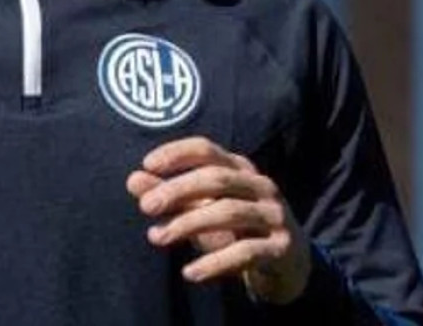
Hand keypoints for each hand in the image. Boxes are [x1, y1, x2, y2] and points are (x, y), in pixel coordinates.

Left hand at [126, 136, 311, 304]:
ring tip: (157, 237)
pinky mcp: (282, 248)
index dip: (177, 153)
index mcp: (241, 169)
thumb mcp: (202, 211)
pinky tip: (189, 273)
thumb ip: (172, 195)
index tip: (147, 164)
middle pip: (216, 179)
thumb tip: (133, 180)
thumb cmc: (238, 231)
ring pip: (229, 212)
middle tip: (145, 206)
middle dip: (177, 190)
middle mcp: (261, 186)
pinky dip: (215, 262)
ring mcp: (274, 215)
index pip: (207, 150)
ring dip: (188, 224)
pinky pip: (246, 252)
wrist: (289, 265)